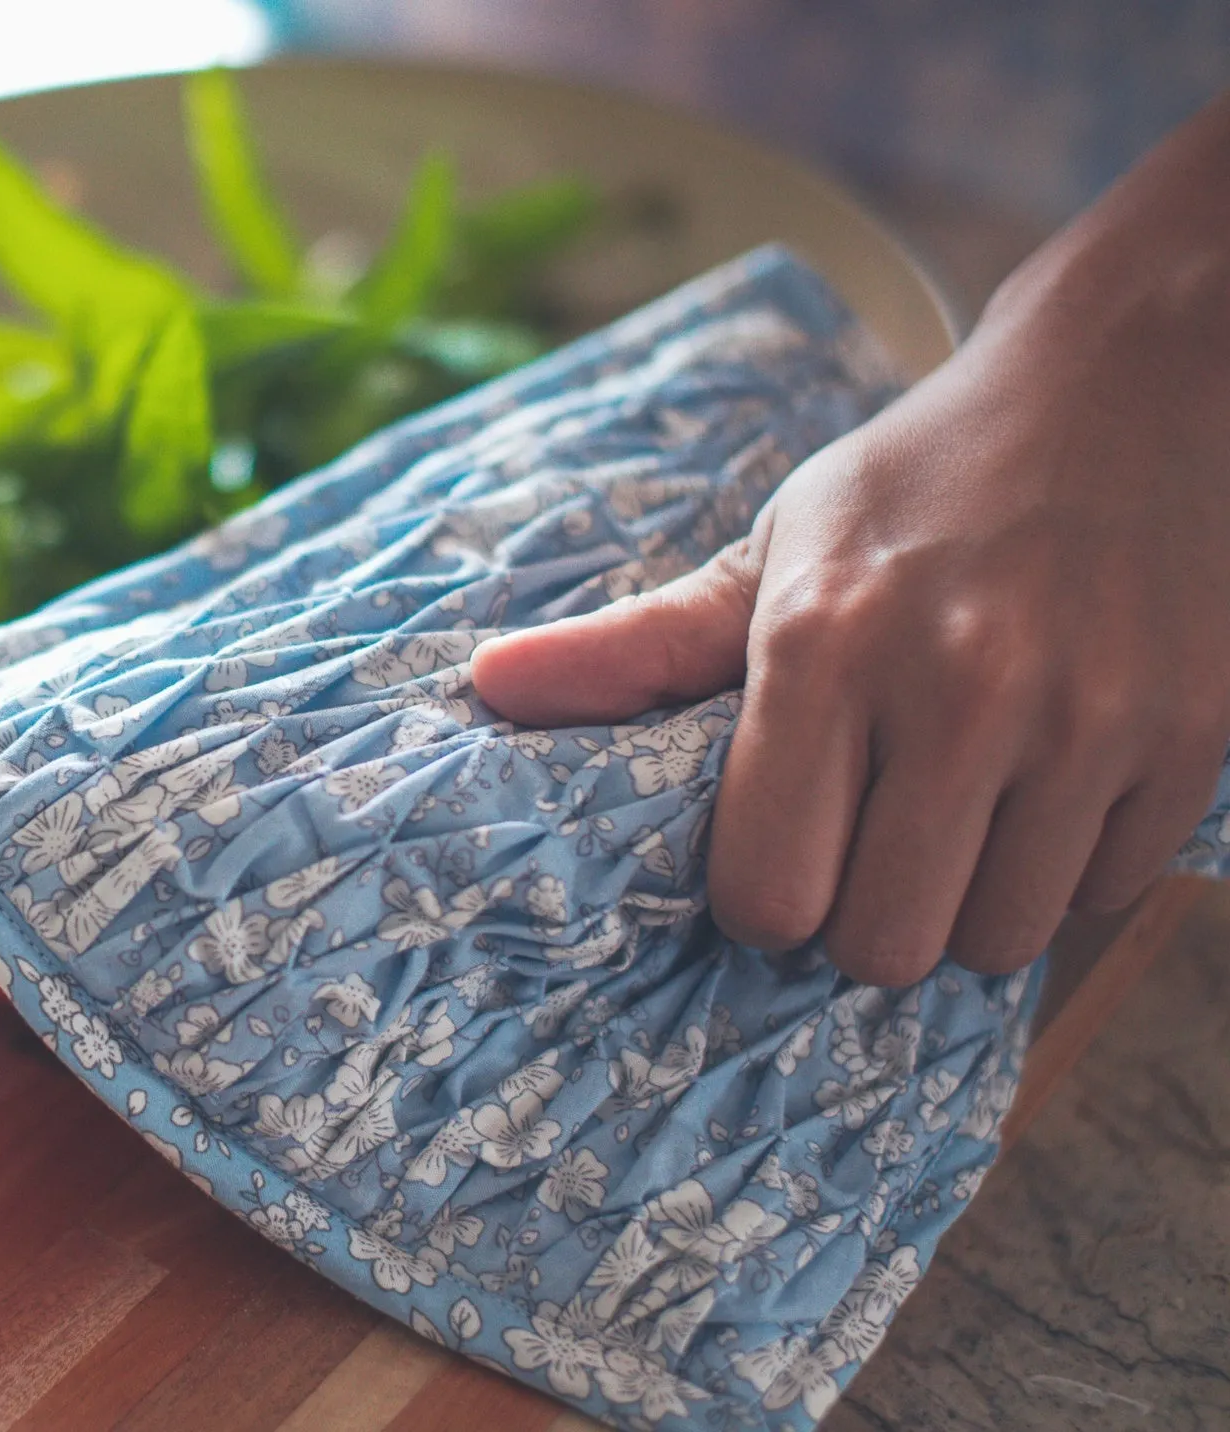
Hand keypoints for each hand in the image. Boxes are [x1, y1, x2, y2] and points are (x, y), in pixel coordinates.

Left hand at [473, 93, 1229, 986]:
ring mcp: (1089, 720)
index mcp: (825, 646)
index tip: (778, 853)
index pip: (768, 894)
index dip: (763, 898)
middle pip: (881, 946)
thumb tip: (487, 688)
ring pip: (995, 943)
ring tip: (956, 816)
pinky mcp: (1188, 741)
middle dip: (859, 919)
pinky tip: (1043, 789)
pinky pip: (1100, 899)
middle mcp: (961, 691)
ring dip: (962, 906)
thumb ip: (638, 647)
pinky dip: (1062, 873)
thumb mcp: (773, 550)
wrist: (1132, 386)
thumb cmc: (919, 486)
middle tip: (867, 846)